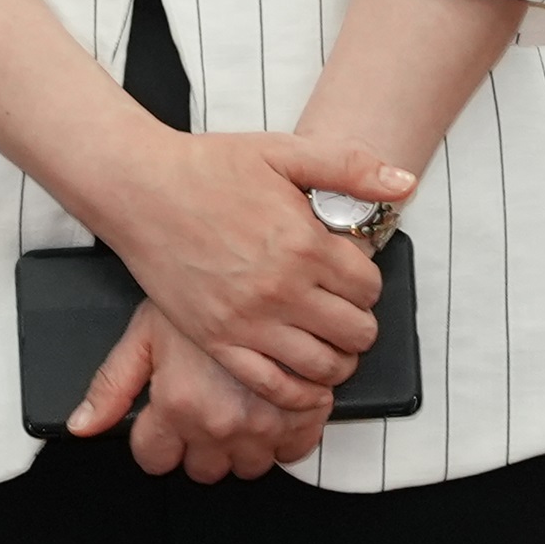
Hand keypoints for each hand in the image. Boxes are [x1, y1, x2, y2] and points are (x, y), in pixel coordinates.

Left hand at [65, 300, 330, 481]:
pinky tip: (272, 408)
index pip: (155, 460)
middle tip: (205, 410)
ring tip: (238, 407)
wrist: (263, 269)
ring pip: (247, 467)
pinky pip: (292, 453)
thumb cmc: (202, 291)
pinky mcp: (304, 416)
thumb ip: (112, 384)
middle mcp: (220, 422)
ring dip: (242, 445)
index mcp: (177, 405)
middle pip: (204, 470)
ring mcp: (264, 423)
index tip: (164, 426)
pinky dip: (284, 437)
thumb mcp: (146, 332)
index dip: (156, 443)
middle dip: (201, 447)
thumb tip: (83, 425)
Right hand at [92, 130, 406, 407]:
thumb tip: (405, 185)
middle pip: (355, 332)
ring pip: (323, 367)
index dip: (368, 282)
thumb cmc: (208, 167)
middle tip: (344, 310)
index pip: (369, 287)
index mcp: (304, 243)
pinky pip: (273, 386)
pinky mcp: (217, 341)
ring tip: (329, 343)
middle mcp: (281, 289)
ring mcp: (248, 321)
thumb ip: (350, 166)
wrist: (139, 187)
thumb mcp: (283, 151)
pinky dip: (299, 392)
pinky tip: (304, 380)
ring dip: (337, 360)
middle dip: (359, 323)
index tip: (351, 275)